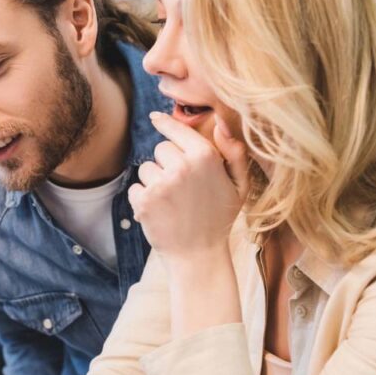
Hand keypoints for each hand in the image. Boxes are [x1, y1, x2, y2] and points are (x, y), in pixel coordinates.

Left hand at [128, 112, 249, 262]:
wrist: (199, 256)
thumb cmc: (220, 218)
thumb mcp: (239, 185)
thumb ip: (234, 153)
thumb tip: (220, 123)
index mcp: (205, 157)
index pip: (177, 130)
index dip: (165, 123)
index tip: (155, 118)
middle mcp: (182, 166)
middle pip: (161, 149)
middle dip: (167, 163)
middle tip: (182, 188)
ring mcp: (161, 183)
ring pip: (147, 168)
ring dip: (154, 182)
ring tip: (172, 203)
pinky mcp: (144, 200)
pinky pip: (136, 188)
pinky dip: (143, 200)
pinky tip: (160, 213)